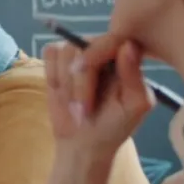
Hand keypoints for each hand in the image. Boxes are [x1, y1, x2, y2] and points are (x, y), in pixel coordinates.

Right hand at [43, 36, 153, 158]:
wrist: (83, 143)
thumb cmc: (113, 127)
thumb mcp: (134, 106)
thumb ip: (134, 76)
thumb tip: (127, 45)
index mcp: (127, 57)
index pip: (111, 40)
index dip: (97, 58)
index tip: (92, 84)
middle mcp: (102, 49)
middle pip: (83, 47)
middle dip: (80, 83)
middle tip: (83, 110)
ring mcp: (79, 53)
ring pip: (65, 51)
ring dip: (66, 83)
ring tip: (74, 105)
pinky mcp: (57, 59)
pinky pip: (50, 53)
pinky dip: (52, 74)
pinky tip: (60, 92)